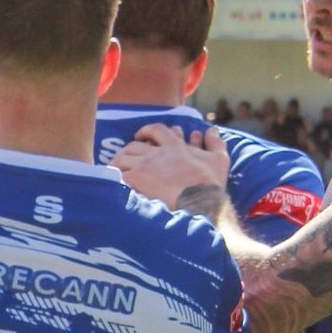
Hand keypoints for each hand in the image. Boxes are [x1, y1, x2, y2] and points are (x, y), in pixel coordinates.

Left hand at [114, 124, 229, 210]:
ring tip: (116, 170)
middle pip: (133, 145)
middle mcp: (156, 153)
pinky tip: (112, 183)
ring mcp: (144, 166)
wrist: (199, 202)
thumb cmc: (210, 183)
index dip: (146, 131)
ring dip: (117, 163)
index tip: (140, 135)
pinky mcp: (136, 180)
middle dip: (127, 150)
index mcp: (174, 146)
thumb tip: (211, 130)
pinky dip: (113, 178)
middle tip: (125, 157)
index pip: (156, 130)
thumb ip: (215, 143)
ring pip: (121, 159)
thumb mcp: (219, 159)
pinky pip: (117, 175)